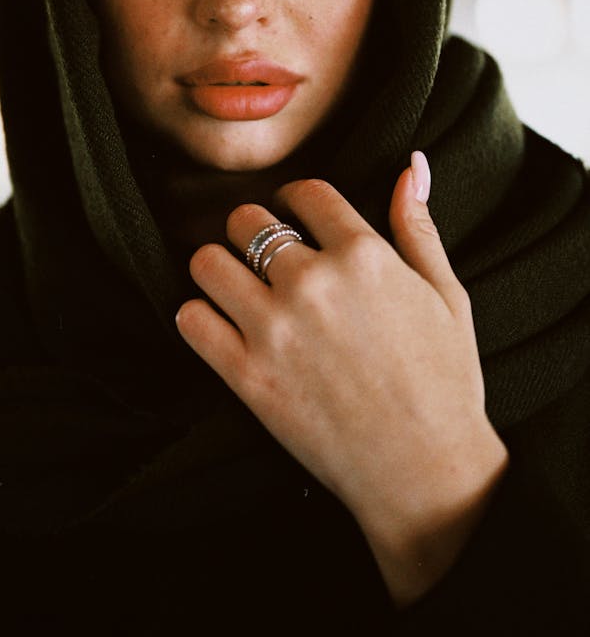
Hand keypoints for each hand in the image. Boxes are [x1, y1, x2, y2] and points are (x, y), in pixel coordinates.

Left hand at [175, 153, 507, 604]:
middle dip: (251, 230)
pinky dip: (197, 319)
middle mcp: (313, 282)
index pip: (304, 192)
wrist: (425, 471)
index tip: (292, 215)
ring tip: (236, 288)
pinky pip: (189, 320)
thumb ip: (418, 227)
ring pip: (206, 263)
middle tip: (261, 256)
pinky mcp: (247, 376)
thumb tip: (409, 165)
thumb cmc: (445, 383)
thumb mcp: (447, 295)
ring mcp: (275, 329)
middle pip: (244, 219)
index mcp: (363, 255)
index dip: (294, 199)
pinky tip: (221, 328)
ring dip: (217, 270)